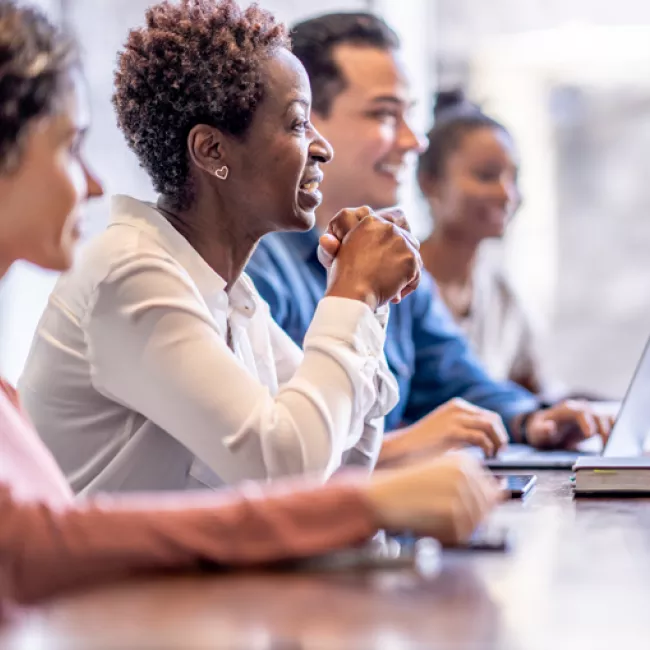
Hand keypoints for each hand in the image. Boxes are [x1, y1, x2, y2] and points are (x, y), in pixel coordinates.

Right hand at [319, 206, 420, 303]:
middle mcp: (387, 226)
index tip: (382, 264)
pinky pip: (417, 274)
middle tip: (388, 278)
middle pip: (408, 241)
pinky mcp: (410, 257)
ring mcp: (400, 241)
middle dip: (401, 260)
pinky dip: (408, 287)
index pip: (393, 230)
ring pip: (414, 258)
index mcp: (371, 221)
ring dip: (405, 274)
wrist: (351, 292)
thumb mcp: (349, 249)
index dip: (391, 249)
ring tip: (390, 289)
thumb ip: (368, 240)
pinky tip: (395, 295)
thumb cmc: (345, 277)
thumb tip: (386, 242)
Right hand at [364, 455, 503, 544]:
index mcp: (464, 461)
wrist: (380, 495)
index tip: (457, 511)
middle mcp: (465, 472)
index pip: (492, 490)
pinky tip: (431, 529)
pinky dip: (449, 538)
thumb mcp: (439, 476)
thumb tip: (498, 497)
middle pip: (488, 509)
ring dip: (459, 530)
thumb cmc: (406, 488)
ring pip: (477, 523)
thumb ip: (468, 485)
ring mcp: (460, 490)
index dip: (478, 508)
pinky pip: (463, 534)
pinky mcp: (453, 509)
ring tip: (435, 524)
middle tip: (444, 521)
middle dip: (471, 521)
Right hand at [380, 398, 507, 463]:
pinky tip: (485, 458)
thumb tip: (490, 443)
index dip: (498, 432)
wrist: (402, 448)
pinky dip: (488, 449)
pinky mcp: (452, 431)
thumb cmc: (423, 446)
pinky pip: (481, 438)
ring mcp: (454, 418)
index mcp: (457, 406)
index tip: (499, 447)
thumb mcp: (447, 432)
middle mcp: (458, 408)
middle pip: (493, 420)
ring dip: (497, 443)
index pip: (489, 416)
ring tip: (494, 456)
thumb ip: (466, 432)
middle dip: (500, 437)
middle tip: (499, 453)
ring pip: (490, 426)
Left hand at [522, 400, 614, 448]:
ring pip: (608, 418)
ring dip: (613, 431)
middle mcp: (582, 410)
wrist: (544, 429)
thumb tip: (550, 427)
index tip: (591, 434)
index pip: (581, 412)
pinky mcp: (597, 424)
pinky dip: (616, 433)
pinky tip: (614, 447)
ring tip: (614, 447)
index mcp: (567, 409)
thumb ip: (541, 430)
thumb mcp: (535, 431)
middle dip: (604, 429)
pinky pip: (611, 424)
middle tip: (607, 445)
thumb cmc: (540, 429)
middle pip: (598, 415)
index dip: (588, 422)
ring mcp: (590, 416)